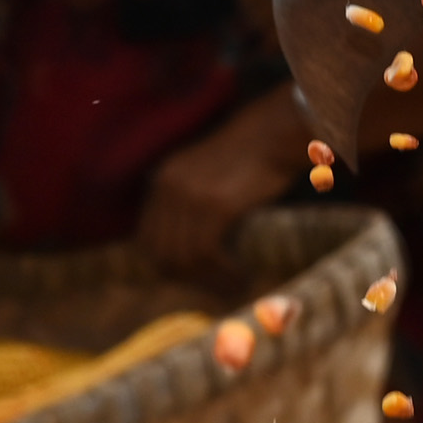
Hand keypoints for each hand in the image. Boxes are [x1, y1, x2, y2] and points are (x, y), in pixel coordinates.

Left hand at [137, 90, 311, 275]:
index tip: (195, 280)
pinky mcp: (213, 205)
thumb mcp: (205, 174)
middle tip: (215, 290)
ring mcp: (189, 196)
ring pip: (184, 257)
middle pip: (162, 253)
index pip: (148, 239)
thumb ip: (189, 202)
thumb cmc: (251, 154)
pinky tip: (239, 275)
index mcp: (161, 180)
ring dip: (209, 280)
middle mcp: (167, 188)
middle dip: (188, 279)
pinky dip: (222, 272)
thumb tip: (189, 248)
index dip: (168, 267)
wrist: (275, 132)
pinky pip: (206, 252)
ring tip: (234, 286)